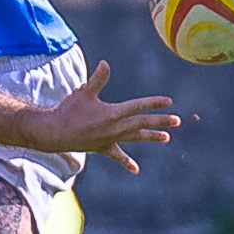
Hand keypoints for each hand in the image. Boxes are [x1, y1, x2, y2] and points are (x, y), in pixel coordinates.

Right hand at [48, 60, 179, 172]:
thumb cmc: (69, 111)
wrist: (56, 133)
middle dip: (160, 122)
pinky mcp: (102, 147)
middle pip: (142, 123)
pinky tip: (136, 170)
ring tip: (166, 138)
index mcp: (113, 114)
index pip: (138, 107)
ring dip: (151, 137)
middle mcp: (115, 128)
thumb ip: (97, 79)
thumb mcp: (83, 92)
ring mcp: (110, 139)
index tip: (168, 102)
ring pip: (135, 138)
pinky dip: (126, 162)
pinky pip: (117, 155)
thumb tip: (106, 63)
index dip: (153, 104)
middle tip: (177, 121)